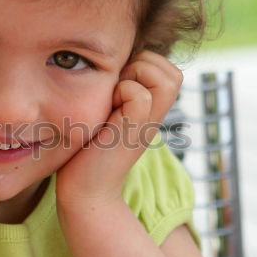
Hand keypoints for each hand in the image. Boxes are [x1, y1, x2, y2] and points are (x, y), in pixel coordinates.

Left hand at [56, 50, 182, 214]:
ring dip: (134, 78)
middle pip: (172, 72)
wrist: (83, 191)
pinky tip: (107, 112)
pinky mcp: (132, 132)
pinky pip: (139, 95)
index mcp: (151, 111)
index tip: (119, 85)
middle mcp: (155, 117)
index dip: (145, 66)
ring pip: (164, 78)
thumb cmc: (86, 152)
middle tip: (117, 90)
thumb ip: (117, 93)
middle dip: (142, 67)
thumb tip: (113, 64)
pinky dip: (122, 93)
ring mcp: (147, 125)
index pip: (169, 71)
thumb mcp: (107, 115)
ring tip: (114, 99)